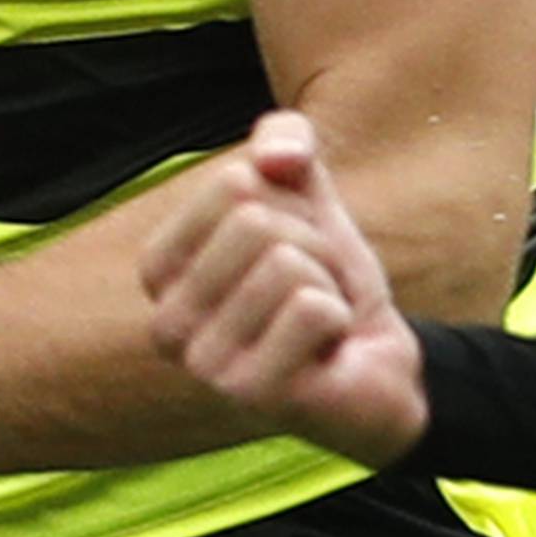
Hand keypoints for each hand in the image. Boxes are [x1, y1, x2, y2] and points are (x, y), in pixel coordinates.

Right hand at [141, 109, 430, 468]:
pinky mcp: (251, 395)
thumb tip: (276, 158)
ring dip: (327, 285)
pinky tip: (328, 350)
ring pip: (285, 265)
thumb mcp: (306, 195)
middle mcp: (165, 322)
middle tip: (313, 288)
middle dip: (312, 245)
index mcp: (158, 268)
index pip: (234, 182)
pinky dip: (339, 318)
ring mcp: (203, 366)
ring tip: (320, 320)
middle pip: (255, 222)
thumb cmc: (325, 280)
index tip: (294, 248)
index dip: (289, 203)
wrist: (377, 362)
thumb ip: (284, 141)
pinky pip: (311, 310)